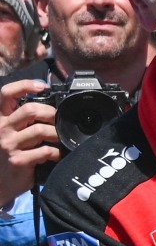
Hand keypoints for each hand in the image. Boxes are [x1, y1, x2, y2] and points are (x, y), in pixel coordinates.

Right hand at [0, 79, 60, 208]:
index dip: (25, 85)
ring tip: (60, 139)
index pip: (7, 93)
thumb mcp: (9, 133)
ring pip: (41, 130)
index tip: (42, 86)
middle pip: (31, 110)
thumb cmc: (8, 155)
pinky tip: (57, 155)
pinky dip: (57, 152)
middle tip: (58, 120)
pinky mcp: (18, 160)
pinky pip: (45, 151)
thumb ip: (22, 120)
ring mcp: (8, 145)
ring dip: (57, 134)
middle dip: (51, 113)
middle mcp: (1, 129)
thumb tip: (49, 108)